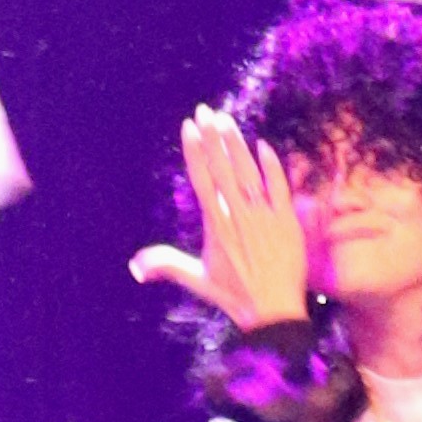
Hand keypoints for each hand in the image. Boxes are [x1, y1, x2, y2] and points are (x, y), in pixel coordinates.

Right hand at [126, 105, 312, 328]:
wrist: (275, 311)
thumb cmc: (234, 296)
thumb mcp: (197, 280)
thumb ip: (167, 265)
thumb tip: (134, 266)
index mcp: (216, 226)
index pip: (202, 180)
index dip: (195, 152)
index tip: (189, 128)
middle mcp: (239, 216)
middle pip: (223, 168)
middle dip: (212, 137)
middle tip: (205, 110)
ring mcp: (265, 216)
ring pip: (249, 171)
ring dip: (236, 144)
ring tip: (226, 120)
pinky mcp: (287, 221)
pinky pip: (280, 186)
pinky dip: (272, 165)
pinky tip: (263, 145)